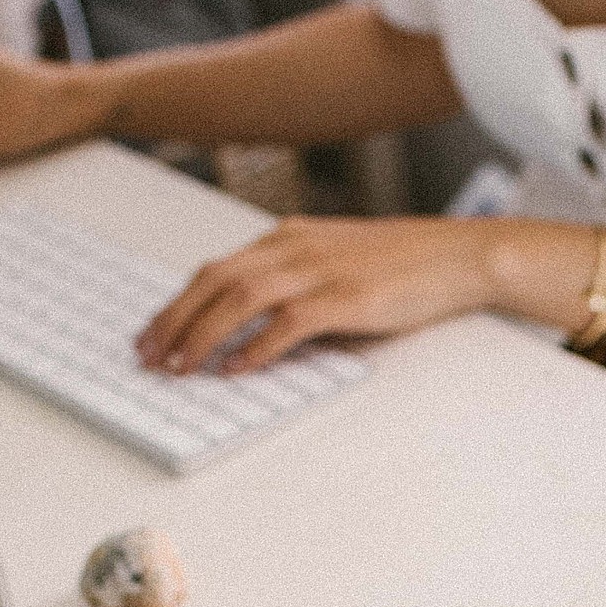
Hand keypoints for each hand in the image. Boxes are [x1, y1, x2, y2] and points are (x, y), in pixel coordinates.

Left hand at [136, 216, 495, 372]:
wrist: (457, 255)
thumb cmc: (402, 266)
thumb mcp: (335, 264)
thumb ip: (294, 284)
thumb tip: (253, 330)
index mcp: (288, 237)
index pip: (215, 269)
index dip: (177, 303)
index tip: (152, 334)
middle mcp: (294, 247)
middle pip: (214, 280)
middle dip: (173, 320)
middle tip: (148, 356)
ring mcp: (319, 270)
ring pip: (240, 298)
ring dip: (202, 335)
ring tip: (180, 367)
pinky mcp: (346, 298)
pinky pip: (288, 323)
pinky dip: (256, 347)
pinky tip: (236, 369)